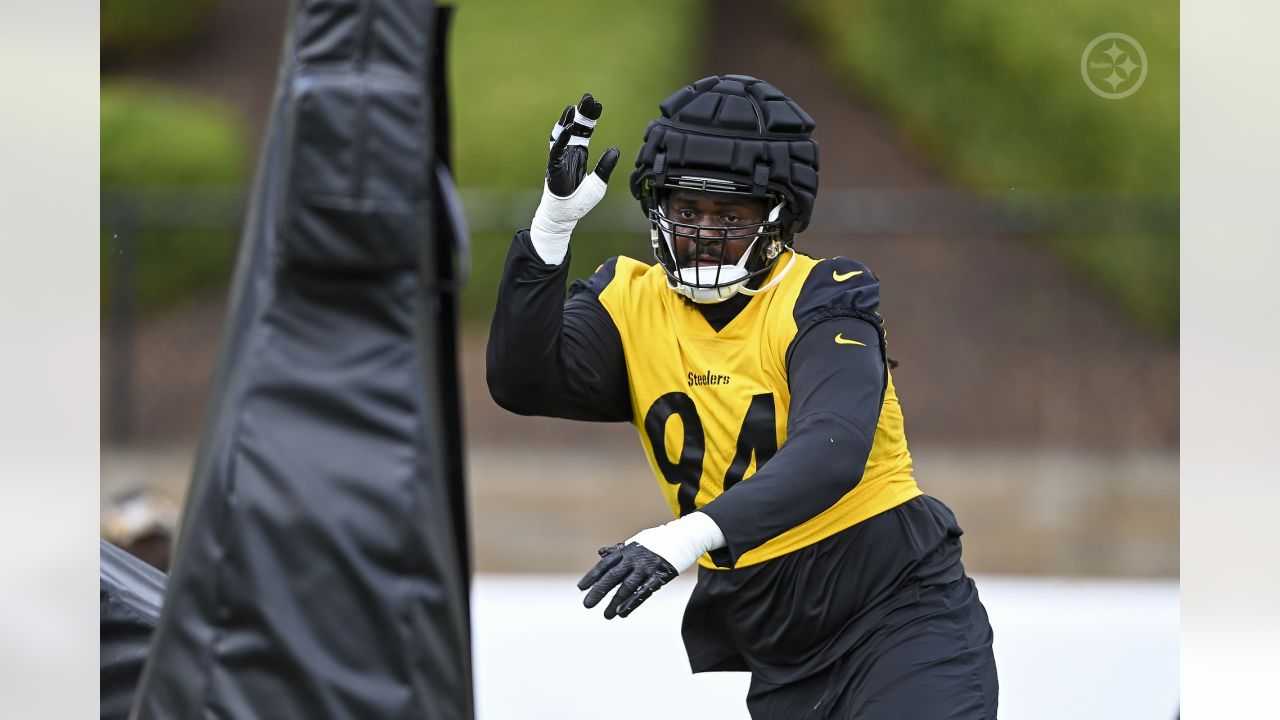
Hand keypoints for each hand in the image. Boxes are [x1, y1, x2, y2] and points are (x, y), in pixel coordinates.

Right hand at [528, 93, 619, 264]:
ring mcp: (560, 158)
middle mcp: (568, 152)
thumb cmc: (579, 201)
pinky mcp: (553, 167)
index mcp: (579, 154)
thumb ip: (606, 166)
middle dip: (581, 112)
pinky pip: (557, 150)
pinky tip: (569, 127)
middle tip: (588, 97)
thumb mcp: (599, 183)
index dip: (590, 117)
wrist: (566, 215)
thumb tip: (615, 149)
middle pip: (575, 127)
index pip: (585, 131)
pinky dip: (562, 138)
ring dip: (568, 120)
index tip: (596, 104)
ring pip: (562, 134)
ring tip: (574, 107)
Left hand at [577, 542, 677, 618]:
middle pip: (613, 576)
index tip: (581, 588)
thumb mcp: (636, 543)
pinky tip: (622, 612)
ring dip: (615, 602)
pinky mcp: (660, 576)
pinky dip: (632, 603)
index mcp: (627, 551)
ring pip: (628, 587)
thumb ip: (618, 551)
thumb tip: (600, 553)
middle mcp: (634, 559)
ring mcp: (647, 567)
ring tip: (606, 615)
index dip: (593, 576)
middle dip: (599, 591)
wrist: (684, 536)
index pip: (605, 564)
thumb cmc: (657, 541)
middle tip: (587, 605)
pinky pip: (644, 591)